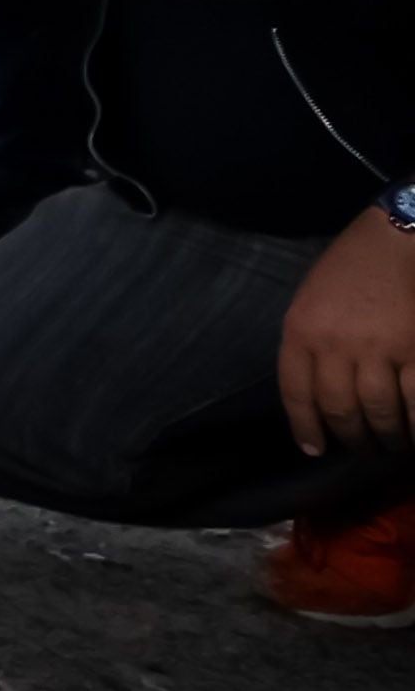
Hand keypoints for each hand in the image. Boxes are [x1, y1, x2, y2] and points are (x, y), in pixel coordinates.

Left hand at [282, 213, 414, 461]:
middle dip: (351, 438)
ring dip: (387, 437)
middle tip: (363, 449)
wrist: (395, 240)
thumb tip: (317, 398)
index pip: (296, 393)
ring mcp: (379, 349)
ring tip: (392, 445)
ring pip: (379, 412)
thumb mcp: (310, 302)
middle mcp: (335, 344)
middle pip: (339, 409)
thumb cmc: (350, 269)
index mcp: (301, 331)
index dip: (305, 428)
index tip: (314, 450)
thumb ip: (310, 345)